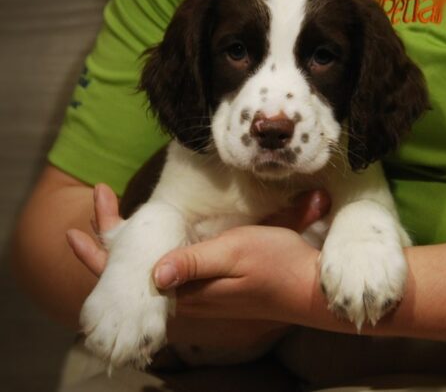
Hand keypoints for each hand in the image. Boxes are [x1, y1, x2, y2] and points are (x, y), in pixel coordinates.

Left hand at [67, 183, 329, 347]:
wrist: (306, 287)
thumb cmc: (274, 266)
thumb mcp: (235, 254)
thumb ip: (193, 263)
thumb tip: (151, 273)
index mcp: (183, 291)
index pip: (126, 276)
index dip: (100, 249)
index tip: (90, 213)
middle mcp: (183, 295)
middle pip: (132, 271)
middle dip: (111, 236)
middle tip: (103, 198)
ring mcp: (195, 291)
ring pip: (148, 267)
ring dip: (129, 240)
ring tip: (116, 213)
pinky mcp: (208, 284)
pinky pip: (168, 266)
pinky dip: (152, 245)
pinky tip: (154, 232)